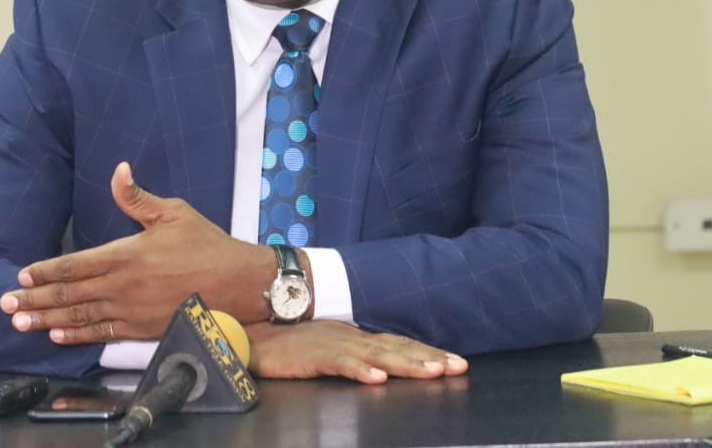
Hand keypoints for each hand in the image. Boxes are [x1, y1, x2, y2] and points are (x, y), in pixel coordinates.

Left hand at [0, 162, 272, 343]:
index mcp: (126, 254)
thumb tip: (118, 170)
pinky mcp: (142, 329)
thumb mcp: (173, 212)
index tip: (21, 275)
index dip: (45, 270)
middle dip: (35, 299)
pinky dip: (78, 336)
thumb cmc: (205, 244)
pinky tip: (58, 337)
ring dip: (48, 319)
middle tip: (6, 305)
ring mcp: (131, 311)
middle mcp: (122, 285)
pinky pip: (103, 334)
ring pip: (80, 316)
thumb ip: (137, 197)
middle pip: (69, 293)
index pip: (74, 264)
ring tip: (22, 323)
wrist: (236, 284)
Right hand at [245, 320, 467, 383]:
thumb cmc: (287, 343)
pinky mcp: (314, 355)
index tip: (453, 361)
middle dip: (429, 357)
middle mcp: (350, 336)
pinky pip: (341, 363)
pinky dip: (361, 371)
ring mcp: (333, 344)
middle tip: (458, 366)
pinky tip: (377, 379)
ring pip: (377, 355)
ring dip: (406, 364)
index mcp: (353, 336)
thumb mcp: (326, 348)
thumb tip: (378, 368)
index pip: (397, 344)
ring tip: (432, 373)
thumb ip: (351, 356)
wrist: (252, 331)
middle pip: (396, 347)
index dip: (425, 352)